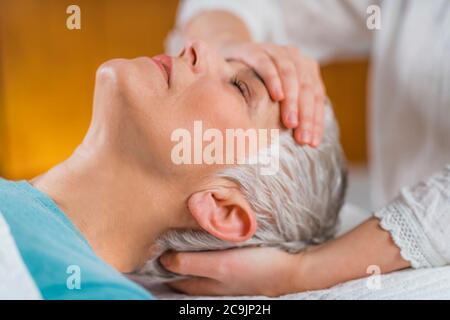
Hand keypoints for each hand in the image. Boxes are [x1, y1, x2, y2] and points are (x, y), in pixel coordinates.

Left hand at [159, 246, 306, 296]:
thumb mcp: (220, 265)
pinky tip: (206, 241)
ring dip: (187, 255)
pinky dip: (203, 254)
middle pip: (183, 273)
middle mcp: (210, 284)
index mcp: (203, 285)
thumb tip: (164, 260)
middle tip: (163, 238)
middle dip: (172, 259)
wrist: (289, 270)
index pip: (173, 277)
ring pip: (197, 268)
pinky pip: (211, 262)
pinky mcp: (234, 268)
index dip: (162, 263)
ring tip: (179, 237)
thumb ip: (191, 263)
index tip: (154, 244)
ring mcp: (223, 278)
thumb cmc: (254, 268)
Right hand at [219, 41, 325, 146]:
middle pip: (306, 87)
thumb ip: (291, 110)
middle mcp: (294, 57)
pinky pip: (267, 64)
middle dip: (306, 115)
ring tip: (291, 123)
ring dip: (292, 100)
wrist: (228, 57)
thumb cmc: (256, 83)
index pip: (316, 96)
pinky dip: (274, 80)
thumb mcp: (277, 97)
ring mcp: (275, 51)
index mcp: (306, 69)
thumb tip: (305, 141)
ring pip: (290, 74)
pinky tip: (277, 97)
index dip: (316, 121)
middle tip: (302, 138)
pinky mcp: (255, 50)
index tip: (312, 143)